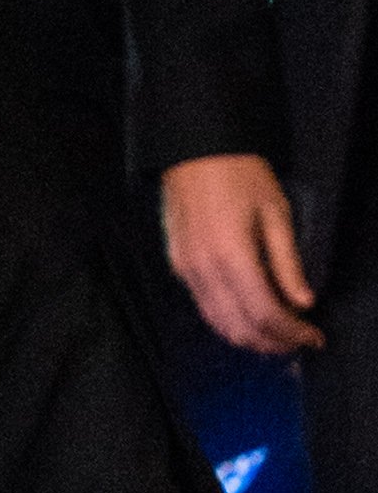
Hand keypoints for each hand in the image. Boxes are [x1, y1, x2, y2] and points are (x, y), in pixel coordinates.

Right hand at [161, 153, 322, 355]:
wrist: (195, 150)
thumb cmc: (240, 175)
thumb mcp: (276, 212)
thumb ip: (287, 262)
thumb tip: (302, 301)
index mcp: (231, 255)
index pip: (264, 313)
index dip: (292, 333)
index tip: (313, 336)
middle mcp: (203, 270)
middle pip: (239, 327)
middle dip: (273, 342)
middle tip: (298, 340)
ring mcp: (186, 270)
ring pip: (217, 323)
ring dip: (250, 338)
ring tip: (277, 335)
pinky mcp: (178, 266)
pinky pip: (203, 307)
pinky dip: (228, 321)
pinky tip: (249, 316)